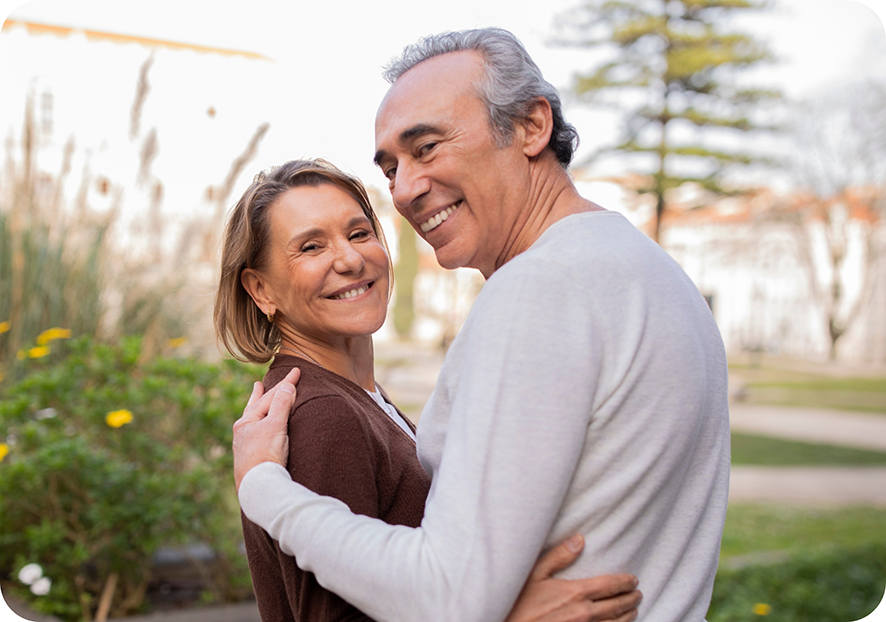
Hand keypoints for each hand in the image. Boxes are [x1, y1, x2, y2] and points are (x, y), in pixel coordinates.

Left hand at [232, 368, 300, 490]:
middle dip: (260, 395)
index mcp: (247, 421)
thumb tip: (287, 386)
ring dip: (256, 410)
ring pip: (252, 422)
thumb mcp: (276, 426)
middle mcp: (242, 432)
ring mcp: (243, 446)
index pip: (269, 397)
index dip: (285, 384)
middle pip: (254, 408)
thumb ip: (281, 405)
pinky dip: (257, 426)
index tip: (297, 371)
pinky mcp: (248, 459)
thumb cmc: (266, 455)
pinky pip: (253, 435)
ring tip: (254, 401)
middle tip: (258, 384)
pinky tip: (256, 431)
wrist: (258, 487)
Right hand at [504, 535, 640, 621]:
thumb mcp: (534, 574)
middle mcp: (585, 614)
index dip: (625, 582)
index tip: (633, 580)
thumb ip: (558, 556)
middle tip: (638, 594)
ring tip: (633, 610)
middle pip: (618, 606)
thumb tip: (579, 539)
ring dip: (628, 616)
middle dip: (631, 599)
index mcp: (576, 593)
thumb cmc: (519, 603)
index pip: (610, 585)